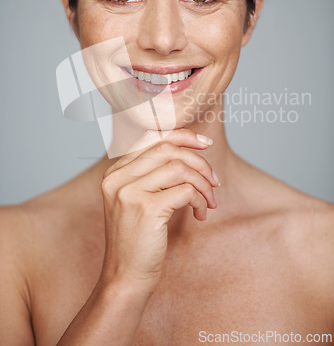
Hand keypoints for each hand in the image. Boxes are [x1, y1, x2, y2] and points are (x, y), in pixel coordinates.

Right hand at [100, 129, 218, 292]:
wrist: (125, 277)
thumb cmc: (138, 240)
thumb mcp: (139, 200)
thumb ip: (154, 174)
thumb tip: (188, 150)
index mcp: (115, 172)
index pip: (151, 137)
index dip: (182, 135)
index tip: (204, 143)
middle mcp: (118, 177)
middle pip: (167, 149)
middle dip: (198, 161)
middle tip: (214, 181)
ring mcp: (129, 191)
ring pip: (180, 168)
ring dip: (203, 184)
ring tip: (209, 202)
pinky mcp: (146, 207)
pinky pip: (186, 190)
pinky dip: (200, 200)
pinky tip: (200, 214)